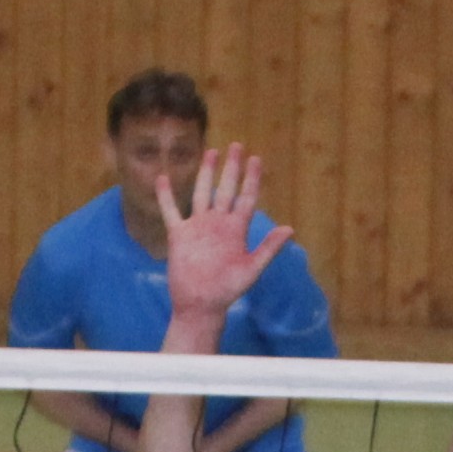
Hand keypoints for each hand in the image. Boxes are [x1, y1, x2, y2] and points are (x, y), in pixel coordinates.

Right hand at [159, 145, 291, 330]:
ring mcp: (198, 227)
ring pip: (202, 193)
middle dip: (231, 168)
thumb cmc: (227, 291)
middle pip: (225, 189)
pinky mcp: (179, 234)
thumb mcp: (251, 269)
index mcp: (236, 230)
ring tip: (211, 152)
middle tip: (236, 146)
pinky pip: (171, 210)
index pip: (246, 198)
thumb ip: (269, 248)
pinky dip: (166, 195)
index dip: (252, 179)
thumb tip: (289, 229)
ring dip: (206, 173)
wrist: (200, 305)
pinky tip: (162, 178)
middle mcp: (218, 224)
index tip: (256, 158)